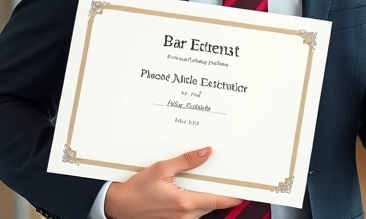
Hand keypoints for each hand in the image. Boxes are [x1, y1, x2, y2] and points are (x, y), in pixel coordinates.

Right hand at [104, 147, 242, 218]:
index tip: (245, 191)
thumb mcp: (161, 169)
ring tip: (202, 182)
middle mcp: (185, 215)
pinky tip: (188, 191)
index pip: (218, 201)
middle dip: (218, 193)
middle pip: (212, 205)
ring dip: (206, 198)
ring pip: (202, 210)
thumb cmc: (137, 189)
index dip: (234, 196)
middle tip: (223, 177)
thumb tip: (206, 153)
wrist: (120, 206)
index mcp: (185, 202)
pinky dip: (195, 203)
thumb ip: (186, 161)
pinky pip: (192, 214)